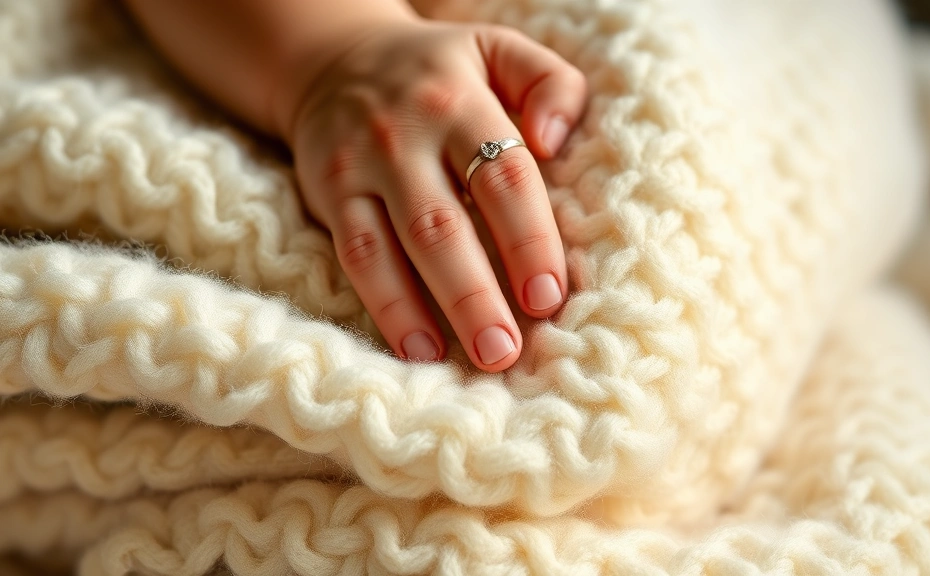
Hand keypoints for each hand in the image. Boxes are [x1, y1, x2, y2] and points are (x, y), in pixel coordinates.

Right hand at [285, 18, 586, 371]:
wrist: (335, 58)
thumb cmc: (440, 71)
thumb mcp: (500, 49)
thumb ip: (548, 82)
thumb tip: (555, 139)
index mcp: (461, 101)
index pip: (503, 176)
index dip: (528, 240)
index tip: (548, 297)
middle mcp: (404, 135)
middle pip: (443, 224)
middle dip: (476, 293)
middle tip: (508, 351)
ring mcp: (359, 167)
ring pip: (391, 249)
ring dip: (429, 311)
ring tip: (469, 360)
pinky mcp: (328, 194)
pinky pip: (355, 257)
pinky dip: (385, 306)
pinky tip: (417, 348)